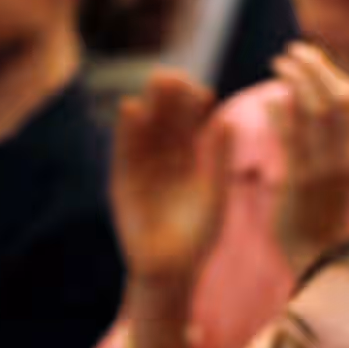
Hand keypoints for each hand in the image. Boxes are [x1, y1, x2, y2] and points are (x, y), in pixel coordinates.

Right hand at [111, 69, 234, 293]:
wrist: (170, 271)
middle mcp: (165, 161)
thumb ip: (218, 160)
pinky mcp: (122, 182)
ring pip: (145, 132)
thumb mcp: (214, 195)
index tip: (202, 92)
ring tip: (154, 83)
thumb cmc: (197, 239)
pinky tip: (130, 108)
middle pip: (166, 123)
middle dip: (168, 100)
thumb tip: (226, 120)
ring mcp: (142, 170)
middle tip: (173, 76)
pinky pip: (124, 151)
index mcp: (190, 161)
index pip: (191, 126)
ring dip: (148, 108)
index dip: (194, 108)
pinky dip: (126, 131)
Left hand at [268, 43, 348, 274]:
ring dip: (296, 79)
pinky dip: (280, 112)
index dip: (333, 72)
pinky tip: (269, 98)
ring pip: (315, 110)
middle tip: (293, 50)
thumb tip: (316, 100)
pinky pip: (292, 136)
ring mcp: (327, 169)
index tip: (313, 59)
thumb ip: (334, 142)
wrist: (317, 260)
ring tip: (278, 62)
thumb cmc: (323, 216)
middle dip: (316, 66)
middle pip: (338, 96)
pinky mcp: (302, 182)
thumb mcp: (340, 176)